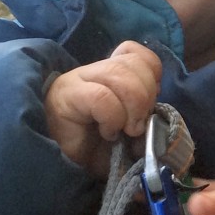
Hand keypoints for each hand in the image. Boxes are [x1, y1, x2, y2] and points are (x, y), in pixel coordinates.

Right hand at [44, 41, 161, 177]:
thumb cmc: (92, 146)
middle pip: (134, 63)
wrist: (55, 162)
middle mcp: (95, 70)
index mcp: (110, 72)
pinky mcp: (68, 95)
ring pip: (120, 74)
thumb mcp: (126, 132)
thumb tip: (159, 128)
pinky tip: (107, 132)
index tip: (150, 103)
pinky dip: (112, 117)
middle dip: (147, 96)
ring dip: (133, 108)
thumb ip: (144, 123)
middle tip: (137, 126)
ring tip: (125, 130)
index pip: (136, 52)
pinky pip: (101, 96)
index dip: (151, 74)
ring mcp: (79, 80)